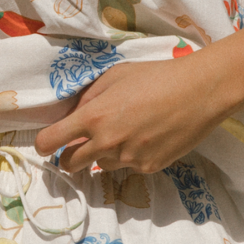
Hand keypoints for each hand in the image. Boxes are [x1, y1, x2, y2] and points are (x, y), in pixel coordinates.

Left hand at [34, 52, 232, 173]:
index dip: (43, 144)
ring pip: (101, 165)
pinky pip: (128, 166)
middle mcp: (106, 143)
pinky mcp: (148, 168)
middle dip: (69, 156)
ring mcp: (128, 159)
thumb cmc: (156, 76)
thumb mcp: (114, 76)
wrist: (200, 92)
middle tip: (79, 144)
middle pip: (70, 164)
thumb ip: (88, 98)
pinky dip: (130, 156)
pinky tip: (146, 136)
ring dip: (103, 154)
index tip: (47, 144)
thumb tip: (73, 115)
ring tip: (126, 131)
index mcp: (93, 117)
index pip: (50, 142)